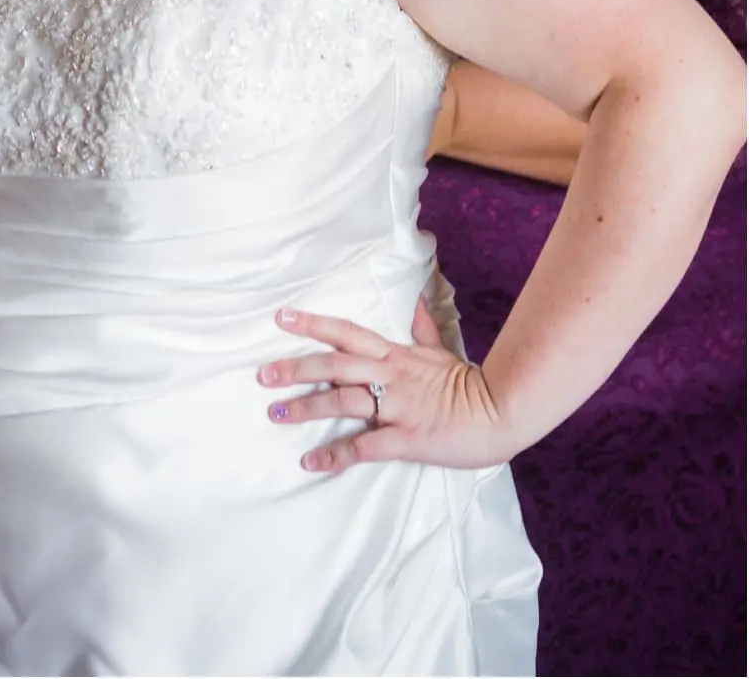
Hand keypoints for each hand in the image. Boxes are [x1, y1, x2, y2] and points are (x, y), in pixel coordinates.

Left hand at [257, 298, 509, 471]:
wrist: (500, 410)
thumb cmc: (468, 382)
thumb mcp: (441, 351)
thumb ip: (423, 329)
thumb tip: (417, 302)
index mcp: (395, 354)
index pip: (346, 333)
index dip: (313, 323)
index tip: (281, 317)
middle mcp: (390, 376)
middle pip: (334, 366)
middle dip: (296, 368)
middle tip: (263, 374)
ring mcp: (397, 406)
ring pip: (343, 402)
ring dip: (307, 408)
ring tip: (276, 413)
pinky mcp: (406, 438)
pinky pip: (365, 446)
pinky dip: (336, 455)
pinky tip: (311, 462)